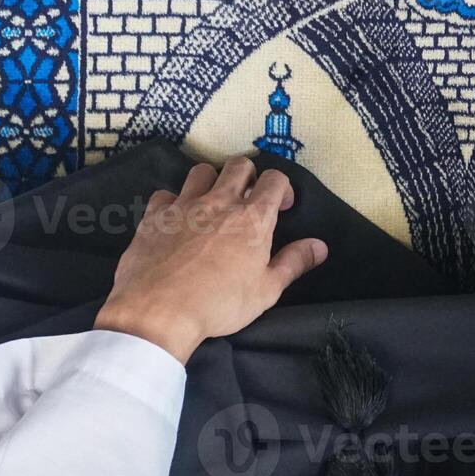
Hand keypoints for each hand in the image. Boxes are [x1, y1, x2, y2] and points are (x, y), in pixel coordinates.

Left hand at [94, 157, 327, 362]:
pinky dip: (174, 201)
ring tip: (212, 203)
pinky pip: (166, 193)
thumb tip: (320, 246)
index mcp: (253, 218)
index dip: (281, 188)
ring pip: (201, 171)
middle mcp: (219, 201)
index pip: (274, 179)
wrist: (160, 311)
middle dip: (248, 175)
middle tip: (248, 199)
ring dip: (212, 181)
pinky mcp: (155, 215)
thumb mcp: (266, 290)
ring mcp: (184, 205)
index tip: (280, 207)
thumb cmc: (220, 303)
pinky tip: (176, 220)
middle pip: (238, 165)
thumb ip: (294, 263)